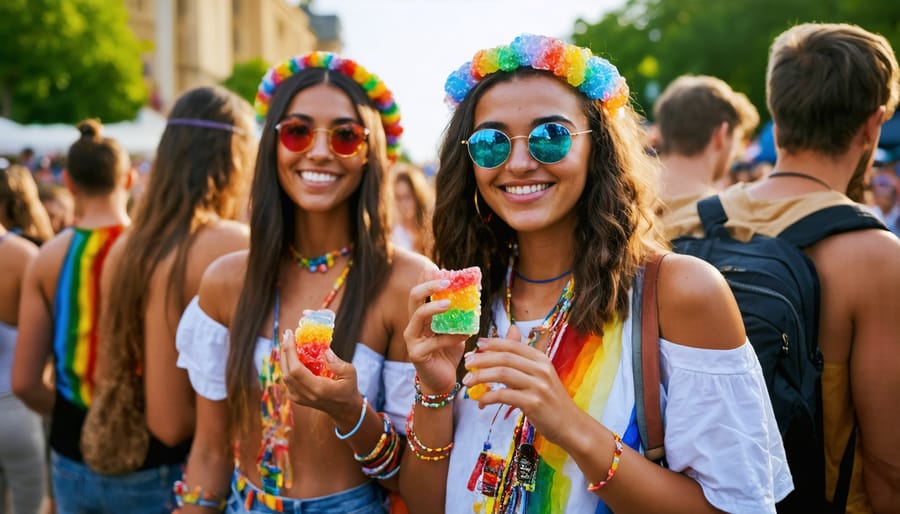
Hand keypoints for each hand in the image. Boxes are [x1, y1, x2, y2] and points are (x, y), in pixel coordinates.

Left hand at [280, 329, 359, 420]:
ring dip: (284, 357)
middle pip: (286, 372)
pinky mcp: (296, 398)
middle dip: (284, 351)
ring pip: (284, 376)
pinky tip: (290, 355)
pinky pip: (286, 379)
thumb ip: (337, 363)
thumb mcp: (350, 373)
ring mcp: (298, 398)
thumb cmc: (348, 389)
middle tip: (287, 334)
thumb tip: (324, 351)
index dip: (289, 351)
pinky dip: (286, 365)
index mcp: (318, 389)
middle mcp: (305, 395)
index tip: (290, 335)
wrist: (344, 409)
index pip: (296, 370)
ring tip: (287, 342)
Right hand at [404, 266, 468, 393]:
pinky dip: (452, 337)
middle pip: (414, 297)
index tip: (442, 268)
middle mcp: (413, 324)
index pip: (421, 290)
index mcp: (422, 315)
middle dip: (429, 286)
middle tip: (447, 282)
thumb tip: (476, 291)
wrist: (443, 381)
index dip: (428, 277)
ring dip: (434, 307)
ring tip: (450, 304)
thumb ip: (463, 313)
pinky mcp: (416, 354)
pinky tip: (465, 335)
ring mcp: (412, 338)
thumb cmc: (449, 352)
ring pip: (418, 316)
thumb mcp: (457, 328)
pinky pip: (434, 342)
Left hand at [461, 327, 580, 445]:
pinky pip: (504, 395)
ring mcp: (538, 386)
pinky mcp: (533, 403)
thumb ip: (523, 356)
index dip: (492, 343)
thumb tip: (511, 329)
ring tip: (467, 383)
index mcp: (541, 359)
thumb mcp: (541, 374)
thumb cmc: (552, 401)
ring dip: (481, 377)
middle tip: (467, 364)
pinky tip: (481, 402)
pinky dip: (488, 397)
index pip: (512, 345)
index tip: (476, 345)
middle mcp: (541, 369)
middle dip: (481, 359)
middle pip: (504, 357)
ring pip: (502, 374)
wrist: (572, 426)